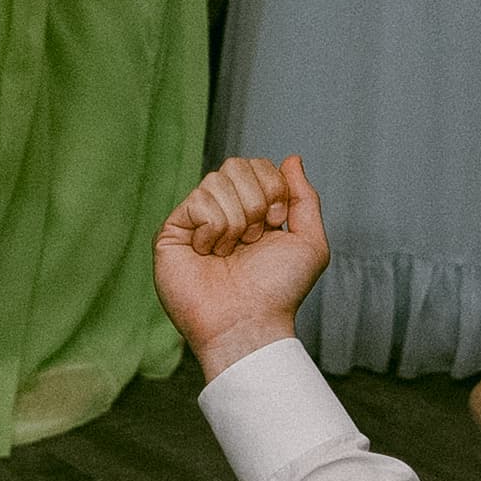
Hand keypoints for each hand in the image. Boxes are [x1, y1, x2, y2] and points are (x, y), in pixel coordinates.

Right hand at [156, 151, 328, 375]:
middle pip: (236, 164)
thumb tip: (292, 158)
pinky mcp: (172, 231)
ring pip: (216, 181)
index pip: (257, 165)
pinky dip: (213, 229)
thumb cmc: (278, 290)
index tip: (274, 224)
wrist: (249, 321)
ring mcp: (195, 220)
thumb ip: (304, 197)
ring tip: (230, 252)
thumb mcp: (309, 242)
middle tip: (252, 240)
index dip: (272, 188)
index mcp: (252, 209)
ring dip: (234, 221)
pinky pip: (197, 201)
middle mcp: (222, 210)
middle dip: (254, 202)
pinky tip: (209, 254)